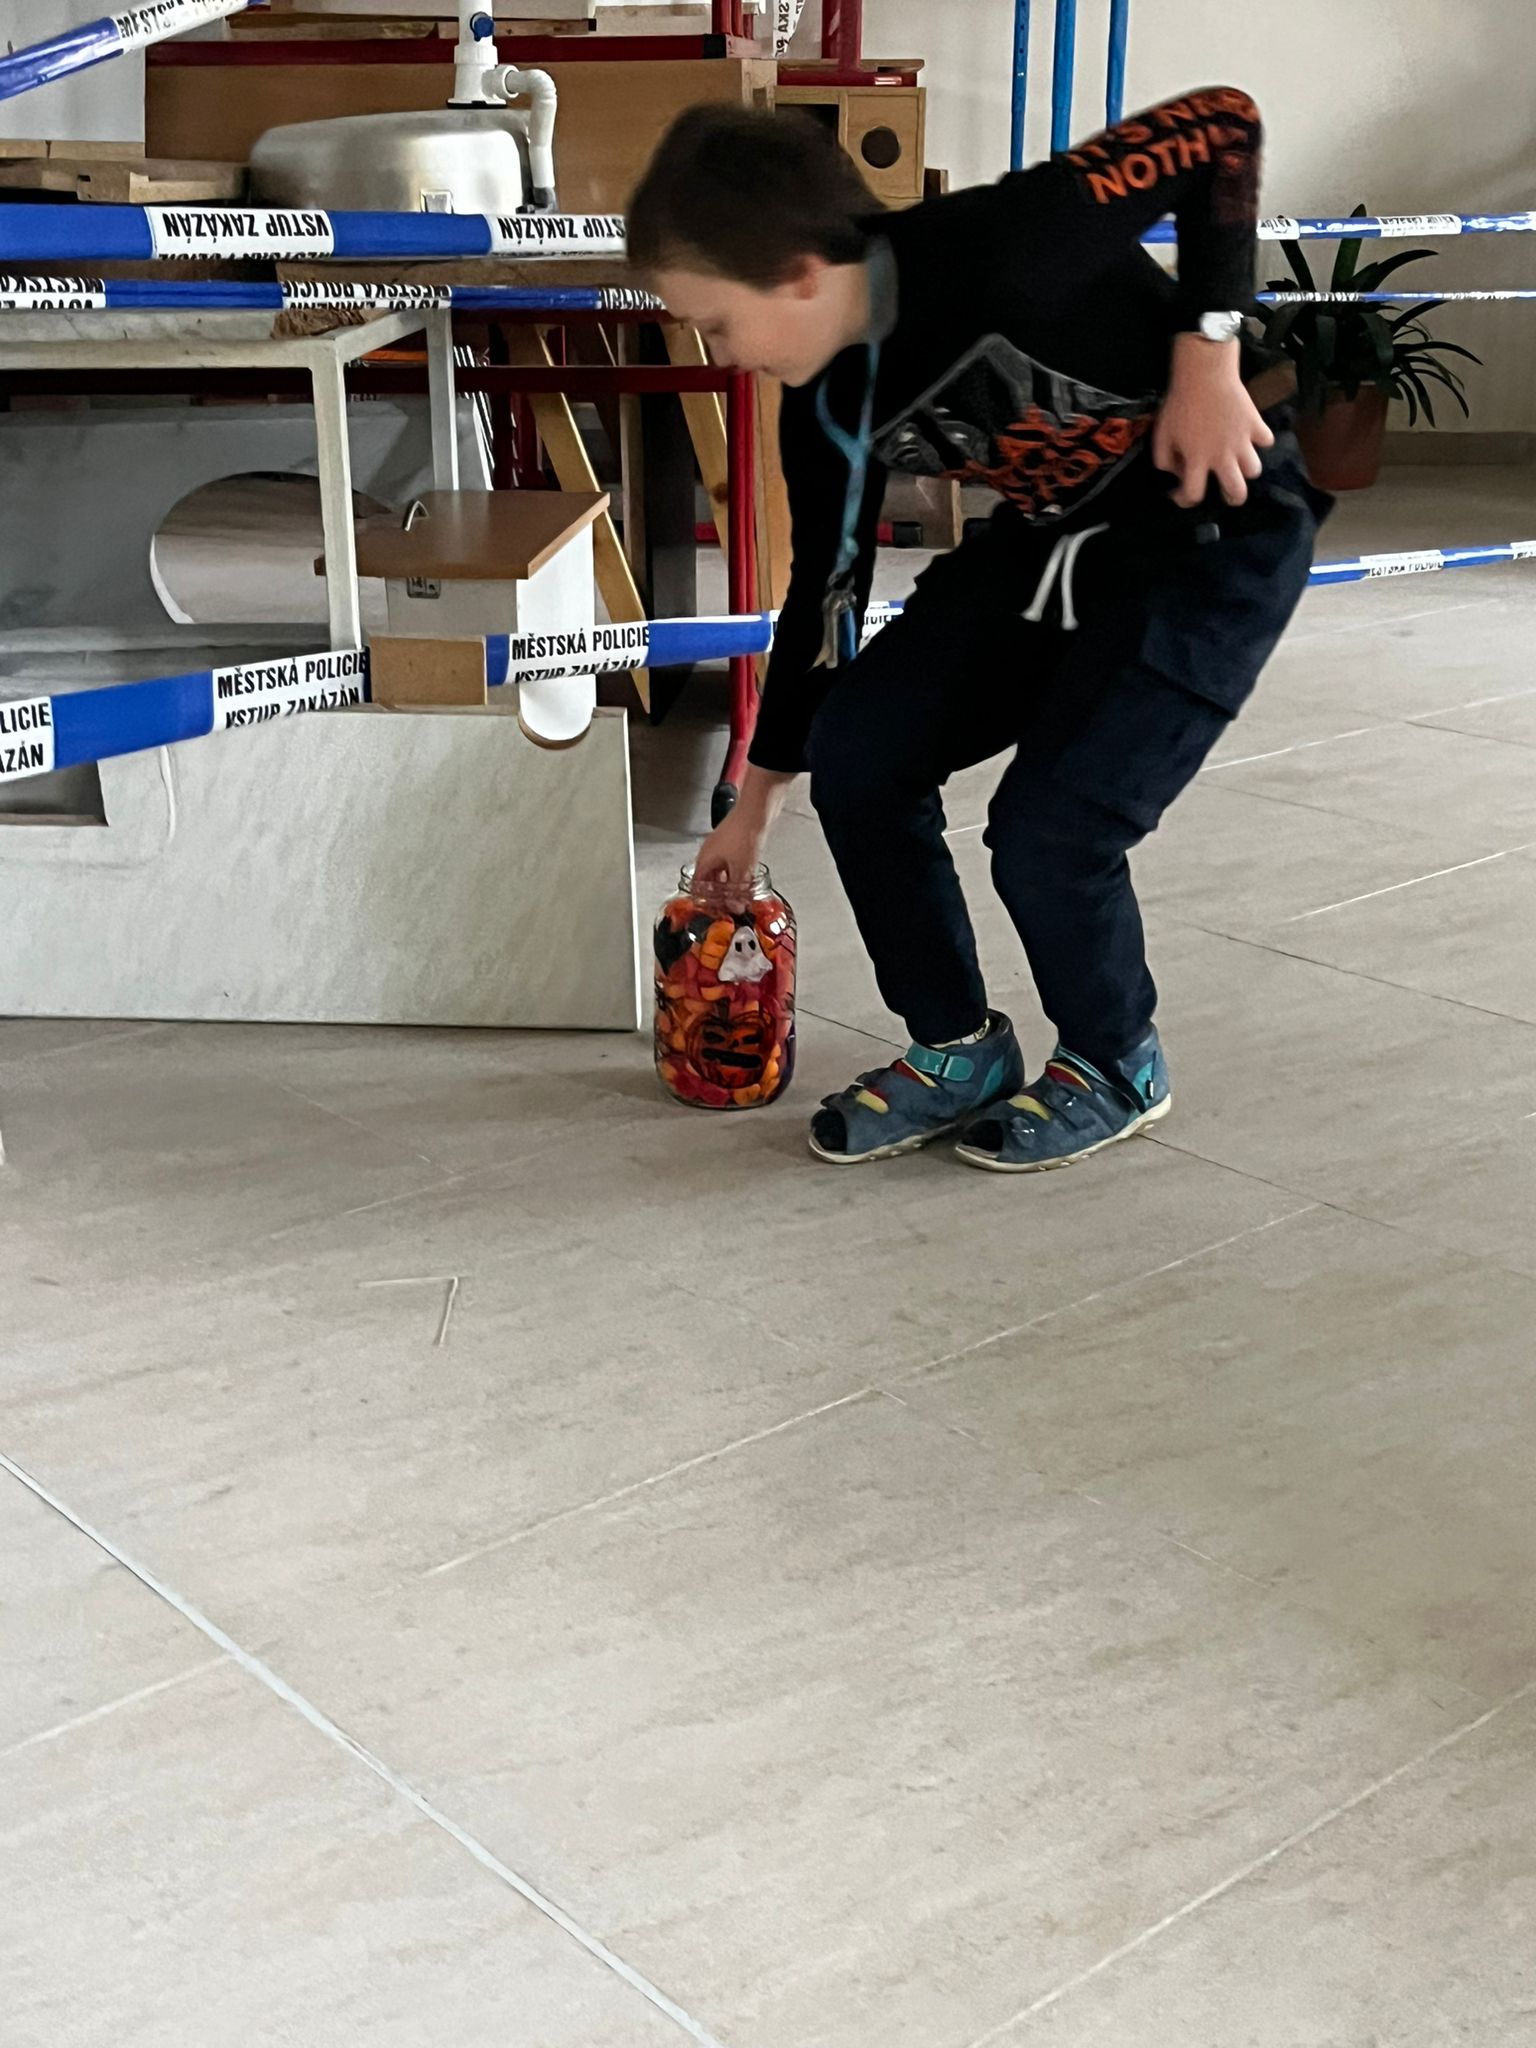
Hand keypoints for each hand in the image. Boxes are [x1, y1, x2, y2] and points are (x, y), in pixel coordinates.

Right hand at [693, 802, 765, 901]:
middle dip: (719, 893)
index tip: (712, 908)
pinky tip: (745, 878)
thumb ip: (738, 890)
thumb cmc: (743, 834)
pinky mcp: (731, 842)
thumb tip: (737, 905)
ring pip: (720, 871)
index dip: (704, 899)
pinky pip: (729, 862)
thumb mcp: (741, 870)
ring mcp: (719, 847)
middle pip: (709, 880)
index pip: (696, 886)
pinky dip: (735, 872)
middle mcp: (708, 854)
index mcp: (704, 861)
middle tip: (728, 903)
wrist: (755, 812)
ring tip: (738, 894)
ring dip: (728, 883)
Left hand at [1154, 334, 1274, 508]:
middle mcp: (1223, 457)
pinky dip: (1259, 442)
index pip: (1195, 495)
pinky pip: (1266, 441)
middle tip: (1224, 489)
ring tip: (1237, 462)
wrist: (1204, 372)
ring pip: (1254, 471)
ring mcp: (1243, 441)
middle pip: (1237, 494)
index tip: (1180, 493)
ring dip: (1245, 469)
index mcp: (1198, 461)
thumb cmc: (1180, 404)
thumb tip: (1176, 474)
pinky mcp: (1256, 424)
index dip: (1185, 500)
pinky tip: (1248, 437)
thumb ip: (1164, 461)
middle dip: (1231, 498)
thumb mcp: (1161, 435)